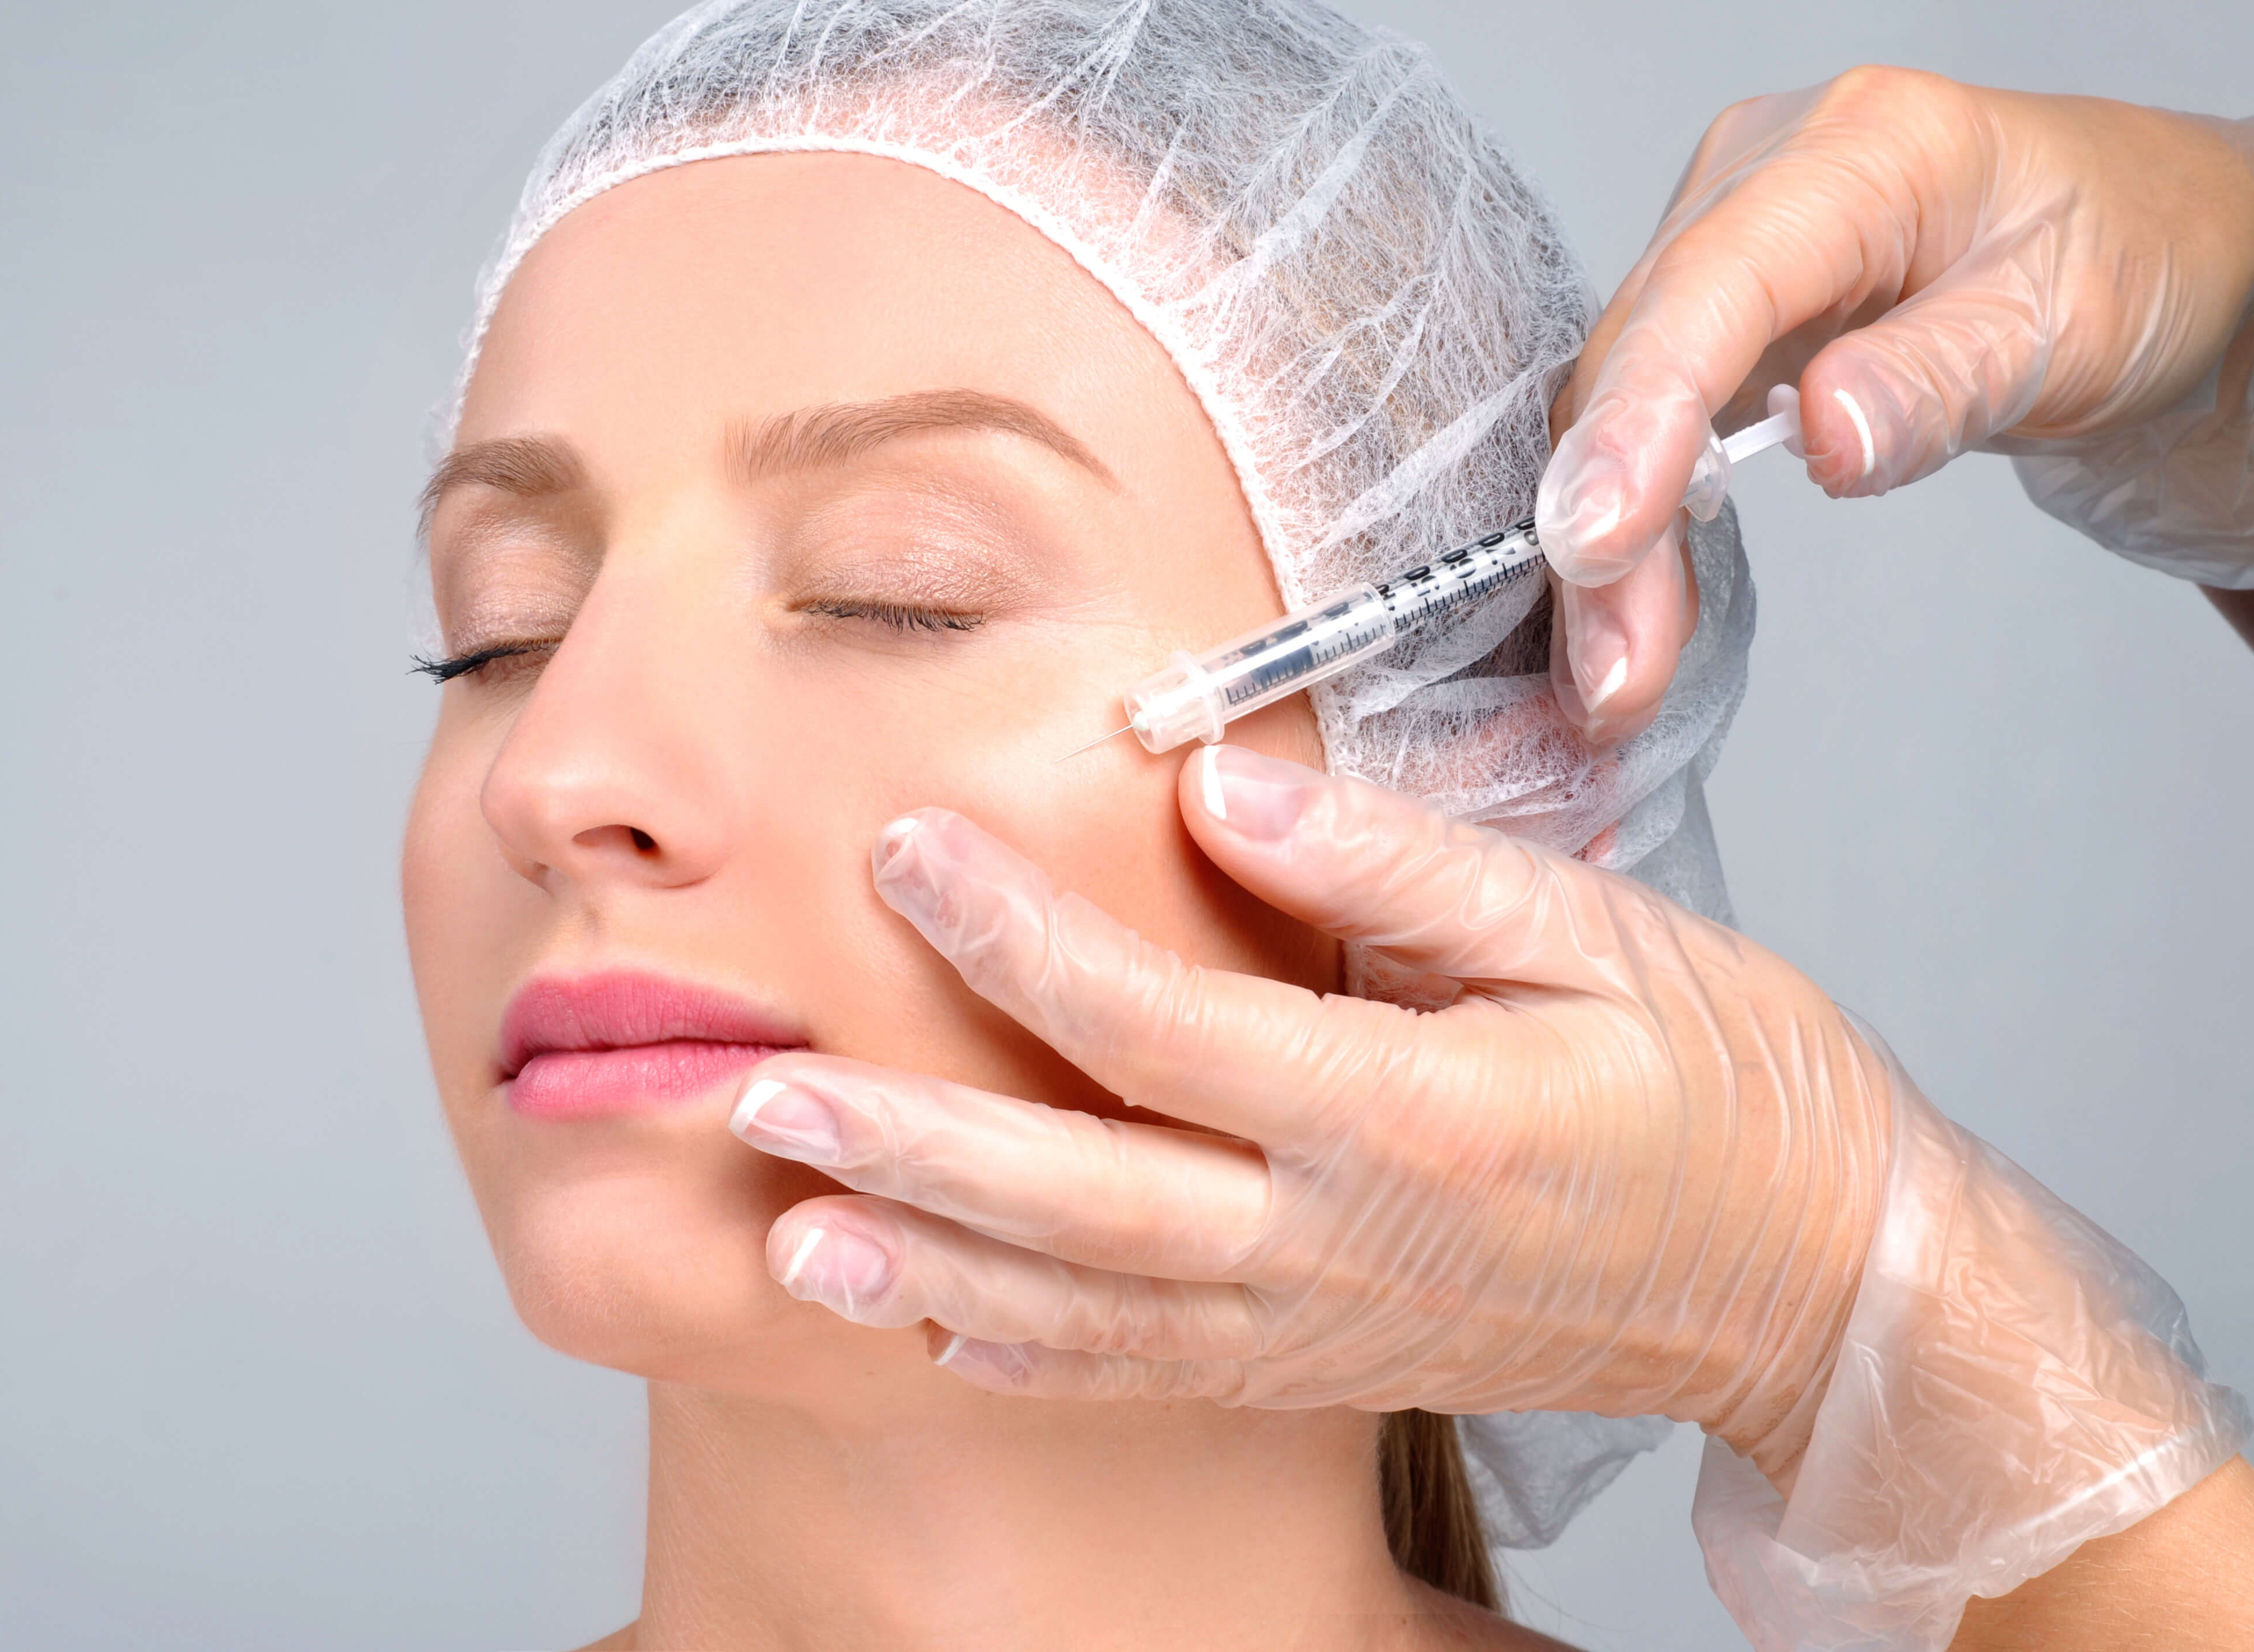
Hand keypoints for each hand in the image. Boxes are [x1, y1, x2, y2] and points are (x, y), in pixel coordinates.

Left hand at [732, 745, 1892, 1487]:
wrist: (1811, 1279)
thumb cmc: (1721, 1088)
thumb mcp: (1591, 936)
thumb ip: (1396, 868)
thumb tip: (1221, 787)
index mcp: (1410, 1117)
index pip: (1163, 1026)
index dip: (1018, 937)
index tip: (901, 850)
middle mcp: (1343, 1242)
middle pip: (1084, 1199)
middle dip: (911, 1146)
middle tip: (757, 1087)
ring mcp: (1323, 1324)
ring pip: (1089, 1312)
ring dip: (927, 1270)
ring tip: (786, 1232)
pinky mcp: (1322, 1366)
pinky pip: (1148, 1376)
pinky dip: (1027, 1358)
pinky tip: (927, 1322)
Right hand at [1537, 69, 2253, 742]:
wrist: (2151, 249)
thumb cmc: (2132, 258)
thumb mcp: (2069, 323)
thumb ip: (1941, 377)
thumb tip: (1825, 434)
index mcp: (1860, 150)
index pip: (1711, 288)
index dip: (1644, 417)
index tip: (1600, 538)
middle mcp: (1761, 184)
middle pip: (1635, 360)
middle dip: (1607, 524)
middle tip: (1615, 675)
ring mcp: (1725, 251)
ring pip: (1614, 408)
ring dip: (1606, 551)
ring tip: (1617, 678)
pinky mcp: (1714, 321)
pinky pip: (1640, 430)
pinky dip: (1634, 534)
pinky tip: (1636, 617)